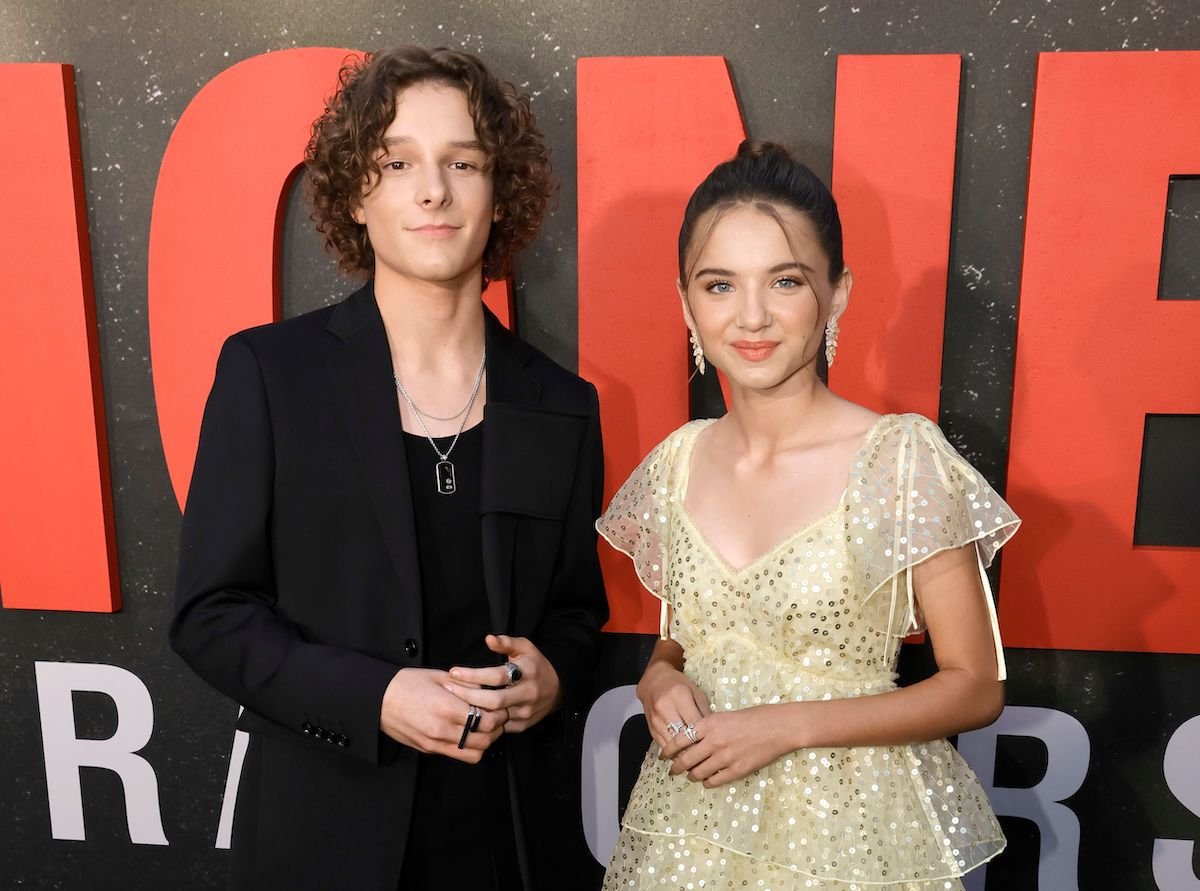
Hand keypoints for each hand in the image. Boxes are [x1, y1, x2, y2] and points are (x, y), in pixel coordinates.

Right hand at [379, 668, 506, 762]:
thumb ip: (466, 685)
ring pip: (473, 753)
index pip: (488, 721)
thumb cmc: (407, 683)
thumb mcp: (440, 676)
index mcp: (447, 708)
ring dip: (484, 742)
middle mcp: (442, 730)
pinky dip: (468, 747)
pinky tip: (466, 732)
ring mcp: (435, 743)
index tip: (500, 706)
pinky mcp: (429, 750)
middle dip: (496, 729)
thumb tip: (487, 690)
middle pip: (485, 740)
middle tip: (496, 716)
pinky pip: (457, 754)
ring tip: (482, 727)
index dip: (499, 714)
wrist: (378, 699)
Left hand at [442, 635, 560, 732]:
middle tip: (448, 689)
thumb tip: (488, 638)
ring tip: (453, 701)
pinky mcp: (522, 725)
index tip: (454, 672)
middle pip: (493, 701)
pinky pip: (499, 726)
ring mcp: (526, 712)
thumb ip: (506, 643)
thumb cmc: (535, 665)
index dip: (474, 675)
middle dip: (467, 696)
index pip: (497, 676)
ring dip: (472, 710)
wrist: (558, 689)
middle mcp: (528, 694)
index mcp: (528, 672)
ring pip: (494, 716)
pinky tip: (469, 713)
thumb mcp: (525, 647)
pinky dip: (483, 720)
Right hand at [637, 659, 710, 759]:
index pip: (694, 723)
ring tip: (696, 763)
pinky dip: (674, 754)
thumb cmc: (678, 685)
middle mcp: (665, 708)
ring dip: (684, 755)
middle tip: (707, 758)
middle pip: (682, 736)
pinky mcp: (650, 728)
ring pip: (671, 745)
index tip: (714, 747)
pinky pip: (663, 745)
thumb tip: (712, 732)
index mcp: (679, 696)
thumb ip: (704, 711)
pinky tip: (683, 758)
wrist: (653, 681)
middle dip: (695, 750)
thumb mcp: (696, 692)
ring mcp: (656, 719)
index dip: (705, 737)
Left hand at [667, 705, 792, 787]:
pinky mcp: (736, 770)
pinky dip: (708, 782)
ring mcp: (725, 758)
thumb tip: (696, 739)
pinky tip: (707, 781)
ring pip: (699, 773)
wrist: (779, 727)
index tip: (663, 755)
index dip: (668, 750)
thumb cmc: (755, 717)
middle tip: (673, 771)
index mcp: (709, 724)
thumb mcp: (726, 716)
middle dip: (677, 768)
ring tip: (691, 776)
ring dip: (692, 776)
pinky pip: (715, 781)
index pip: (680, 739)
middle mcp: (713, 742)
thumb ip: (710, 727)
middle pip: (686, 760)